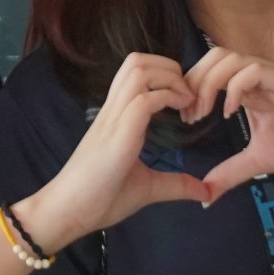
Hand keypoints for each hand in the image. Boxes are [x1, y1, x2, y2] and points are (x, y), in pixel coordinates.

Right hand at [20, 53, 212, 248]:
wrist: (67, 213)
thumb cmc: (100, 198)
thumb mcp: (148, 188)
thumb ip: (176, 184)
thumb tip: (206, 193)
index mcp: (117, 116)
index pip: (137, 72)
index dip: (166, 75)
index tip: (186, 100)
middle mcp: (114, 110)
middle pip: (138, 61)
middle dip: (170, 67)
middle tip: (188, 95)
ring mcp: (114, 119)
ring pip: (138, 70)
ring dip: (169, 78)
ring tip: (185, 101)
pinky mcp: (118, 134)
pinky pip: (143, 100)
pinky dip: (168, 98)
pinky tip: (181, 115)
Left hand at [186, 49, 273, 198]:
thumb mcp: (260, 161)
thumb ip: (231, 172)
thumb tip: (204, 195)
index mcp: (249, 90)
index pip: (209, 71)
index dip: (190, 89)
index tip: (183, 120)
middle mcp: (258, 78)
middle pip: (213, 56)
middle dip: (194, 82)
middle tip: (189, 115)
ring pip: (229, 58)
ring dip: (209, 83)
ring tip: (204, 113)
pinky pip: (254, 71)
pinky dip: (235, 88)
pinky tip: (230, 113)